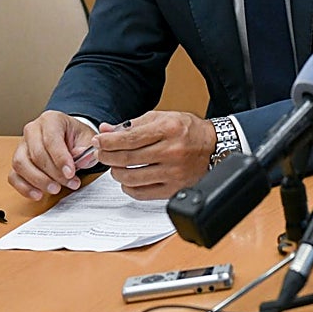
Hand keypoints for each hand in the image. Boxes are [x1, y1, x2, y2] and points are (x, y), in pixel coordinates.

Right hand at [9, 111, 98, 199]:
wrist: (69, 137)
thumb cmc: (76, 137)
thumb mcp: (87, 139)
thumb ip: (85, 149)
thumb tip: (80, 157)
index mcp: (51, 119)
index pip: (51, 139)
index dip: (61, 159)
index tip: (71, 173)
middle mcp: (32, 130)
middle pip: (36, 153)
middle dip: (54, 173)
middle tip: (69, 183)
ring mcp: (22, 145)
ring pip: (21, 164)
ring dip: (38, 181)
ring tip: (55, 189)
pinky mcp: (17, 160)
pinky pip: (14, 175)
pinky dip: (24, 187)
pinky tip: (38, 194)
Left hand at [94, 110, 216, 200]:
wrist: (214, 147)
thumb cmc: (188, 130)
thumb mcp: (162, 118)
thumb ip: (132, 125)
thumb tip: (107, 130)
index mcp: (168, 129)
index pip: (129, 138)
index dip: (108, 141)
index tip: (98, 141)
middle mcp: (171, 151)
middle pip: (127, 158)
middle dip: (107, 156)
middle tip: (100, 154)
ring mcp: (173, 172)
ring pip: (132, 177)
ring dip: (116, 172)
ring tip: (115, 166)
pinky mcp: (174, 189)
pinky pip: (142, 193)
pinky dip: (129, 187)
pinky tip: (128, 179)